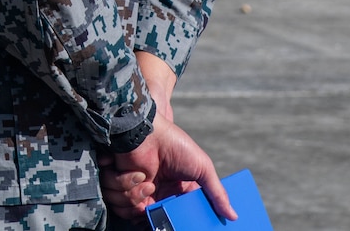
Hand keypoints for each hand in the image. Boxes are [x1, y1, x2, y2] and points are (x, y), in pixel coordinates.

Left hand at [101, 114, 232, 224]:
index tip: (175, 226)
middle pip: (151, 223)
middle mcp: (155, 196)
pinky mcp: (120, 183)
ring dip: (137, 198)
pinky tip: (138, 175)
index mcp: (175, 195)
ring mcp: (136, 191)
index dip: (173, 226)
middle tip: (158, 206)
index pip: (174, 220)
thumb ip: (217, 193)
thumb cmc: (176, 145)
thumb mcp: (202, 168)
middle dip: (153, 220)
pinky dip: (126, 187)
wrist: (149, 129)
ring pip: (130, 213)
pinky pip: (117, 200)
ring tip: (148, 183)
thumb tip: (233, 216)